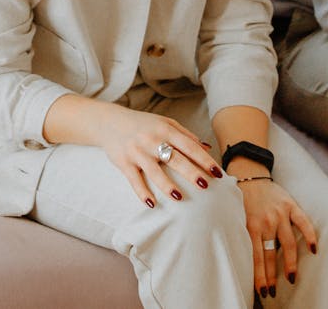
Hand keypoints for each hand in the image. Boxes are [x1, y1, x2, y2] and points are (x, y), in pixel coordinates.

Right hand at [84, 102, 222, 207]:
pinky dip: (142, 192)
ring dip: (167, 185)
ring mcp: (137, 152)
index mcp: (165, 129)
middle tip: (205, 186)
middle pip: (175, 159)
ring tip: (180, 197)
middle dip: (191, 172)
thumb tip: (207, 148)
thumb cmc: (143, 125)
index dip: (204, 160)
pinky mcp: (123, 163)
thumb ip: (185, 135)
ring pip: (154, 171)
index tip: (217, 172)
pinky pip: (134, 180)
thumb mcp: (165, 123)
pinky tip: (151, 204)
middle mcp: (151, 140)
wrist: (110, 123)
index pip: (189, 146)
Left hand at [238, 176, 316, 298]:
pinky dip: (310, 235)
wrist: (249, 174)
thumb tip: (245, 261)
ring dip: (290, 263)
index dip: (259, 276)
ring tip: (292, 278)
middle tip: (272, 292)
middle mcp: (266, 221)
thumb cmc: (242, 199)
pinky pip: (303, 222)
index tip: (262, 291)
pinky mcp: (291, 205)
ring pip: (288, 243)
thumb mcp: (237, 217)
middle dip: (271, 276)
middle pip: (271, 255)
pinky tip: (314, 250)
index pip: (256, 257)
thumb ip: (245, 235)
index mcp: (251, 226)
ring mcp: (280, 214)